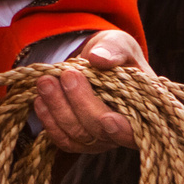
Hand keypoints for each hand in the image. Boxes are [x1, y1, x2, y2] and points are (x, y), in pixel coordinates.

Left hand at [29, 30, 142, 151]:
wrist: (95, 63)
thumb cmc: (115, 54)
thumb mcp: (118, 44)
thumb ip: (114, 50)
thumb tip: (99, 59)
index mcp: (143, 110)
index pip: (136, 131)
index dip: (122, 130)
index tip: (107, 119)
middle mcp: (123, 131)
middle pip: (100, 131)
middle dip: (80, 103)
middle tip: (66, 74)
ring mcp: (100, 139)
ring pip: (78, 135)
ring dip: (58, 109)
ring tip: (45, 82)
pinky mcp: (79, 139)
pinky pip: (63, 139)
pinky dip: (49, 120)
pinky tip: (40, 100)